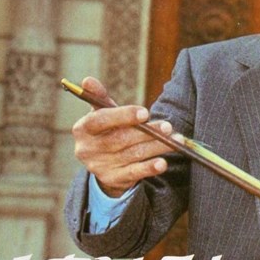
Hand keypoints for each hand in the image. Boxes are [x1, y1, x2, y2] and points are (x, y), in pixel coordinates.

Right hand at [71, 77, 173, 196]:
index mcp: (82, 129)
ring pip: (133, 154)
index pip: (100, 120)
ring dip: (157, 147)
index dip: (123, 116)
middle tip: (168, 126)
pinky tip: (162, 163)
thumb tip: (88, 79)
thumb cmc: (107, 130)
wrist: (104, 164)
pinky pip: (134, 173)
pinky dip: (149, 168)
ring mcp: (99, 166)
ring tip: (176, 140)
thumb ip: (99, 97)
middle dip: (148, 132)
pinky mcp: (112, 179)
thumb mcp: (102, 113)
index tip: (145, 112)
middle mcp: (87, 149)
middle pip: (121, 139)